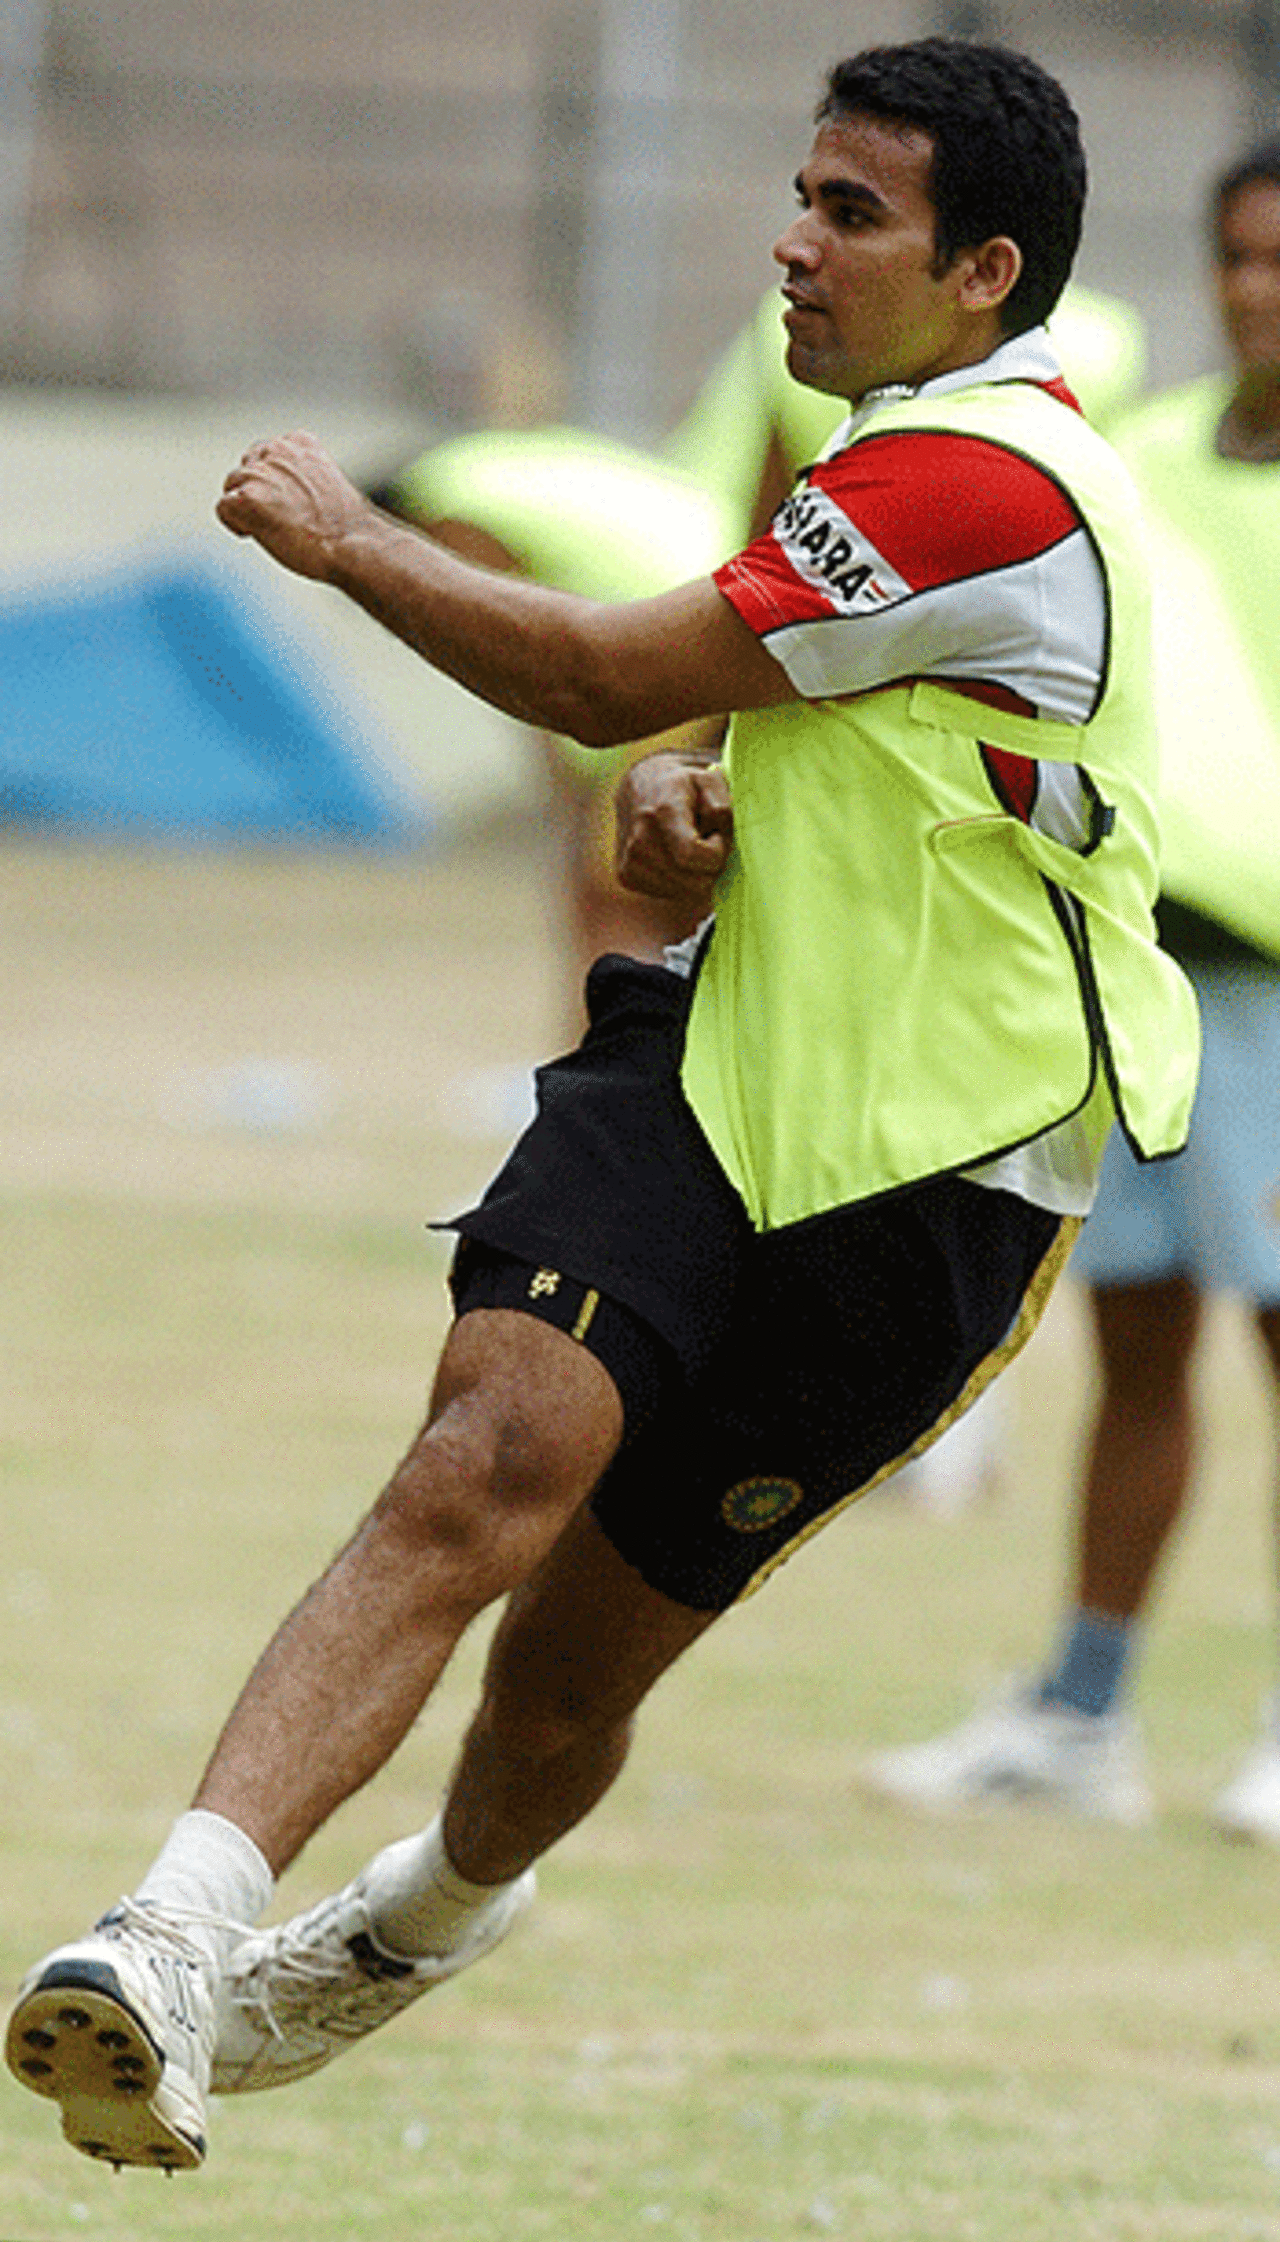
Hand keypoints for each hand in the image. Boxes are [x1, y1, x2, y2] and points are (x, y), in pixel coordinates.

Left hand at [216, 431, 375, 580]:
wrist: (352, 544)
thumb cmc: (345, 526)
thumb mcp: (326, 484)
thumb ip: (299, 477)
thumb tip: (282, 493)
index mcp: (299, 442)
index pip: (266, 453)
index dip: (272, 482)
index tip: (288, 503)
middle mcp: (276, 450)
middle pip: (246, 468)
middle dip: (256, 492)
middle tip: (279, 519)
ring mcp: (259, 473)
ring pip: (232, 485)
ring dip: (246, 508)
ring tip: (274, 528)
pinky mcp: (247, 498)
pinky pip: (223, 508)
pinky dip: (236, 525)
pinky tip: (258, 534)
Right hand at [614, 755, 733, 903]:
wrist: (641, 787)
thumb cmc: (684, 785)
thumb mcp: (710, 781)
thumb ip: (722, 807)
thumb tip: (719, 840)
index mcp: (662, 813)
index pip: (692, 854)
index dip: (716, 852)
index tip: (716, 835)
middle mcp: (640, 840)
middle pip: (695, 881)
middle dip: (711, 866)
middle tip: (707, 841)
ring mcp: (630, 861)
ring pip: (686, 893)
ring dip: (697, 875)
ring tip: (690, 847)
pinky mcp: (626, 876)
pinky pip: (670, 894)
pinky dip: (682, 882)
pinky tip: (676, 858)